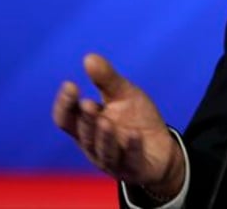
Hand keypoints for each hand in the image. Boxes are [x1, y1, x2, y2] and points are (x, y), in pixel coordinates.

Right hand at [51, 53, 184, 196]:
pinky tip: (135, 135)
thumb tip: (89, 57)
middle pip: (84, 135)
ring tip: (105, 120)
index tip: (71, 84)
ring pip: (104, 151)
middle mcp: (95, 146)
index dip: (65, 104)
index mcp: (87, 127)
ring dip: (104, 137)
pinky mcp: (134, 169)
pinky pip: (131, 160)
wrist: (161, 147)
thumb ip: (106, 80)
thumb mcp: (124, 95)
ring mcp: (114, 160)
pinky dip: (132, 148)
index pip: (66, 119)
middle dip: (86, 120)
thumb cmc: (136, 119)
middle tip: (88, 103)